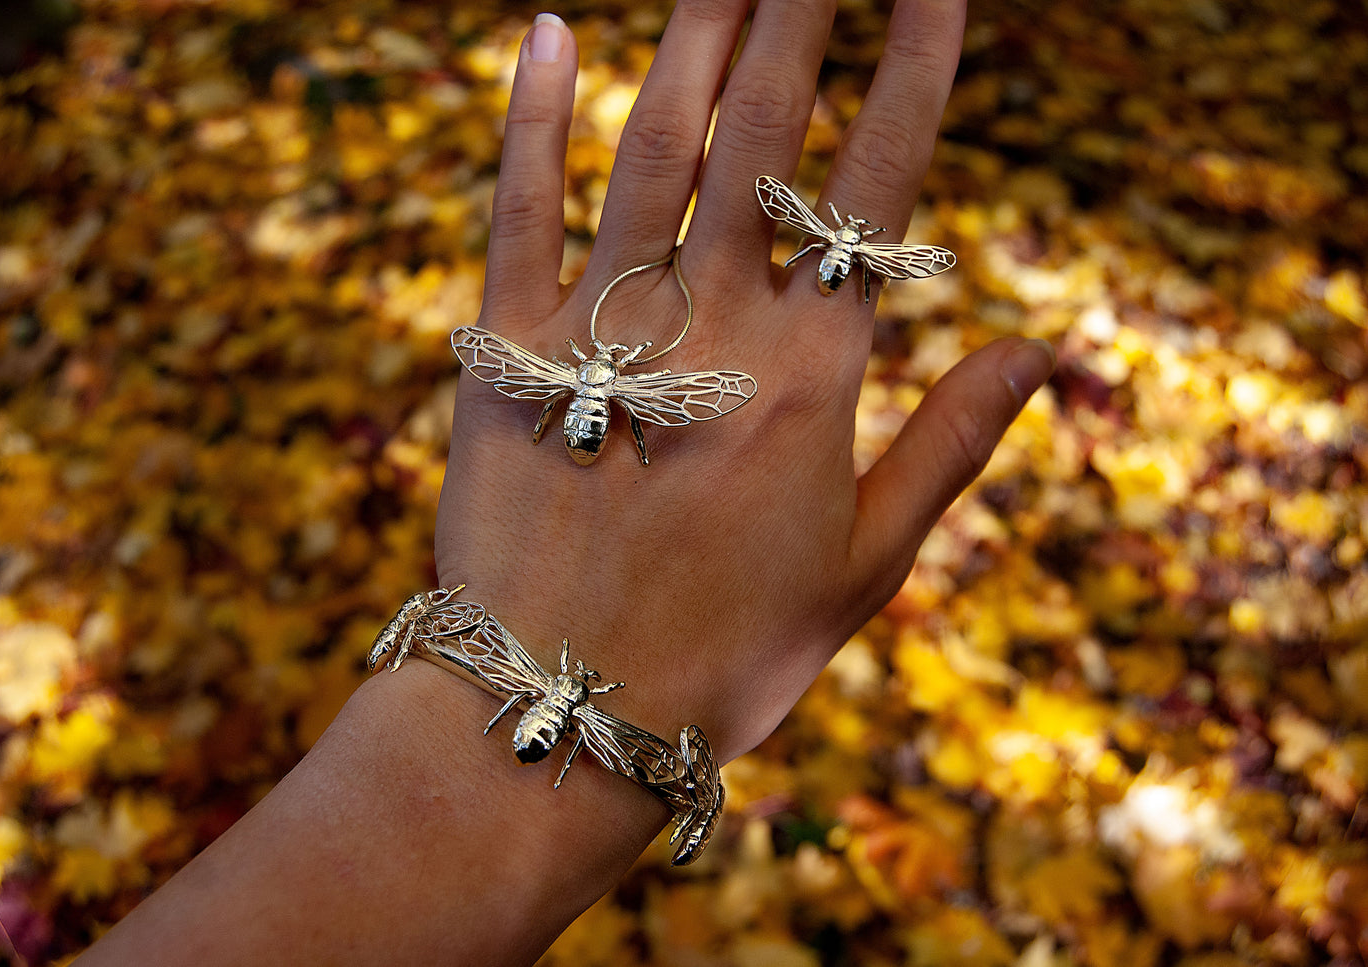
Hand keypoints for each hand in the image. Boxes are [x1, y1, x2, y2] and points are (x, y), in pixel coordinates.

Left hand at [435, 0, 1053, 761]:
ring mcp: (599, 337)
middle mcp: (710, 331)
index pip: (875, 191)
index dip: (912, 72)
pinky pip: (516, 215)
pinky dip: (530, 121)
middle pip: (763, 137)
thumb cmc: (726, 654)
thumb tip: (1040, 350)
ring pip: (652, 152)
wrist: (559, 714)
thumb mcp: (864, 566)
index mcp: (810, 377)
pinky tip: (549, 31)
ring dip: (693, 39)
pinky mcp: (500, 357)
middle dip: (799, 14)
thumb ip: (948, 446)